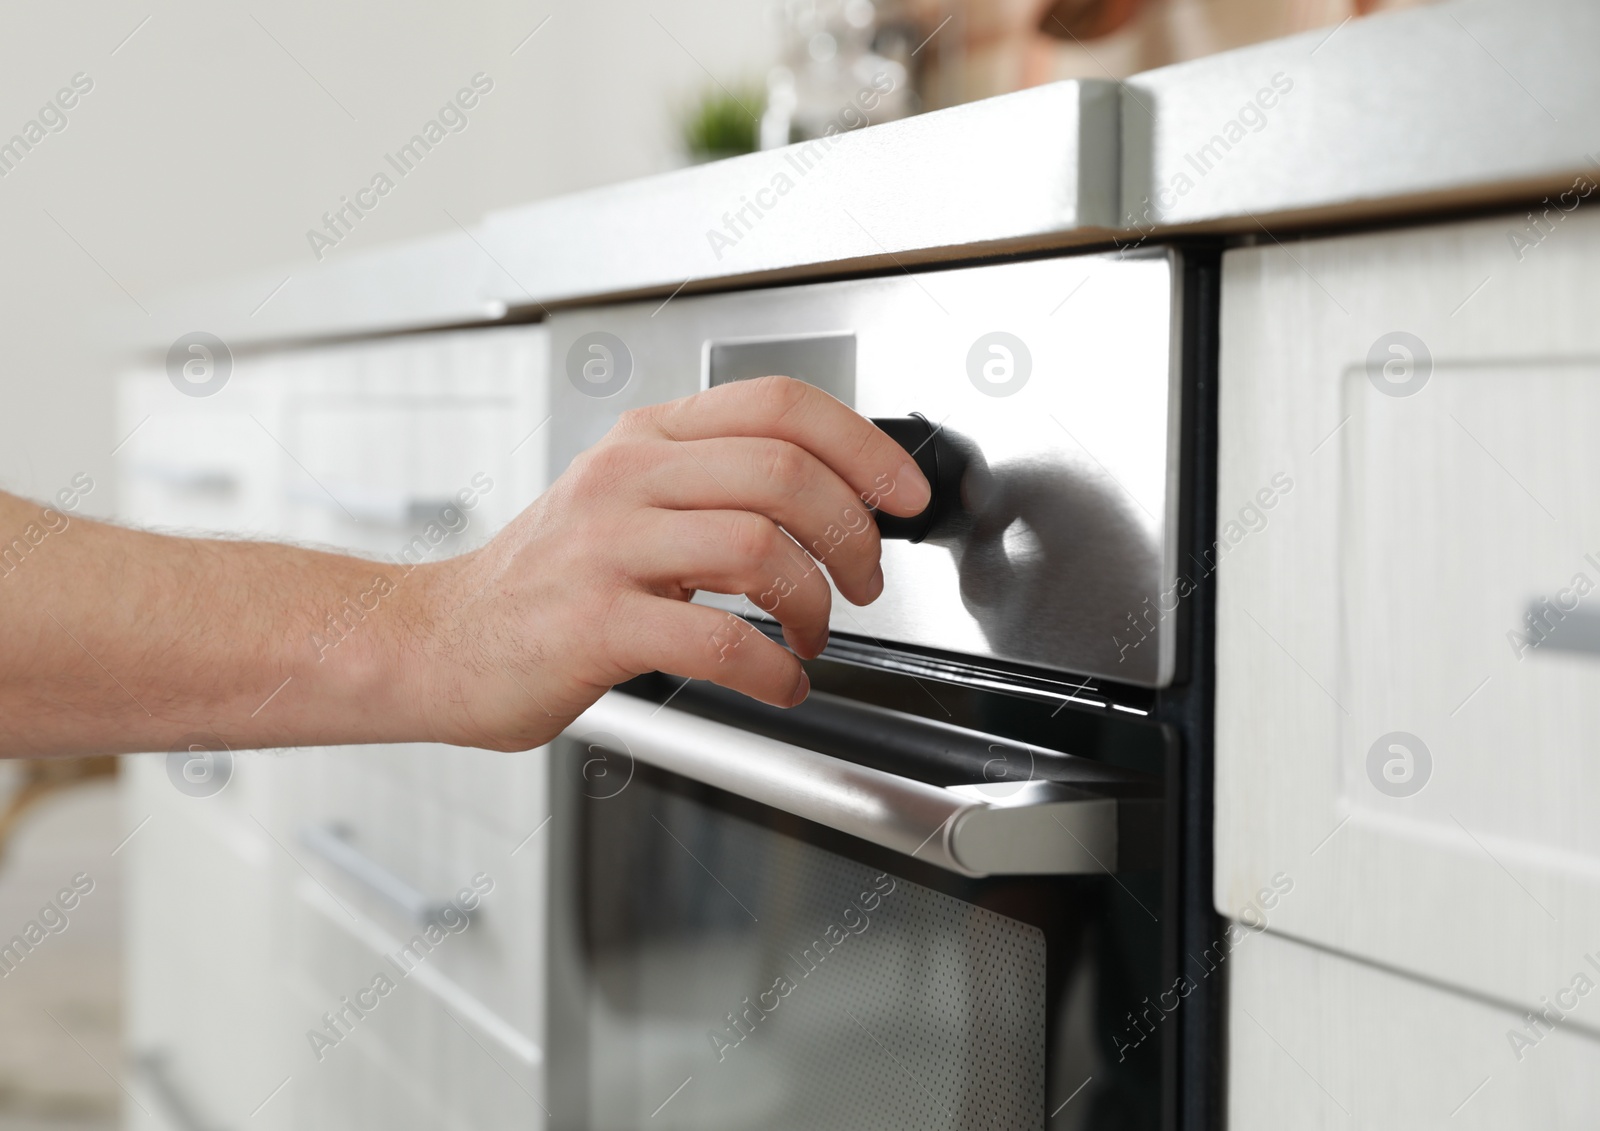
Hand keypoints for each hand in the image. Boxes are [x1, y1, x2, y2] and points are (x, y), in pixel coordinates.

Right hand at [408, 376, 931, 749]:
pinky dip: (773, 671)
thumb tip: (832, 497)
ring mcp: (605, 548)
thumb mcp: (628, 501)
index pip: (779, 403)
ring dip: (816, 604)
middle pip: (784, 472)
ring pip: (759, 546)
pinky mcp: (592, 625)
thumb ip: (716, 486)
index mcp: (646, 439)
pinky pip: (717, 641)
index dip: (863, 444)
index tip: (904, 493)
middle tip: (864, 583)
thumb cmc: (547, 581)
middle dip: (854, 535)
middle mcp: (626, 479)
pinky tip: (779, 682)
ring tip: (812, 635)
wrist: (440, 639)